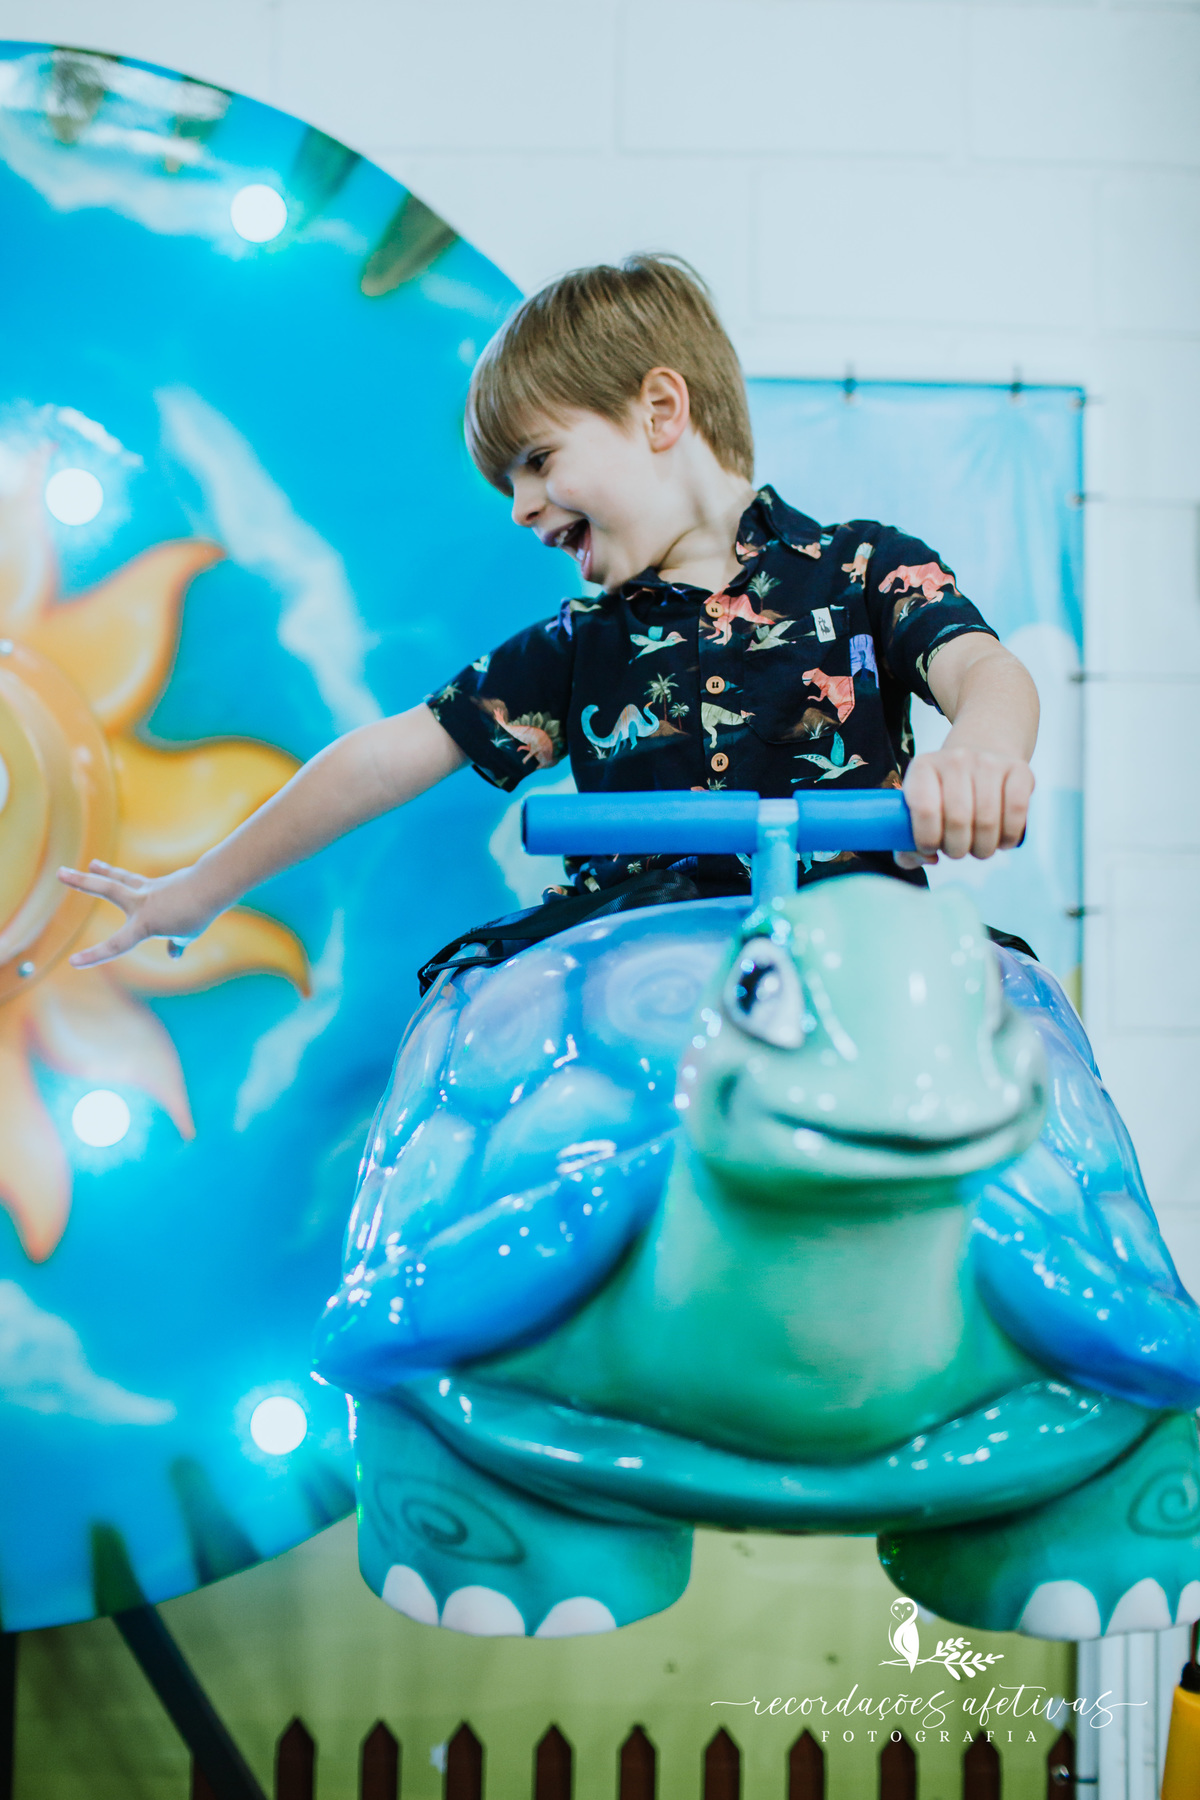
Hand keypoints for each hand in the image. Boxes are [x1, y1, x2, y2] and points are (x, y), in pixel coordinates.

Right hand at [57, 861, 219, 968]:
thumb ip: (176, 944)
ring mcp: (148, 889)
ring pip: (119, 878)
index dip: (94, 955)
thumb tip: (174, 953)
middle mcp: (141, 902)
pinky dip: (136, 884)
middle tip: (60, 872)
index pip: (116, 945)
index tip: (73, 962)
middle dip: (82, 881)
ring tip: (91, 864)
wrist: (212, 886)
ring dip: (103, 871)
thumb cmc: (199, 914)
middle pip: (107, 888)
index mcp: (145, 923)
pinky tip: (145, 888)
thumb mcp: (187, 935)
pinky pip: (139, 882)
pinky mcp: (158, 882)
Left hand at [897, 746, 1033, 868]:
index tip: (931, 848)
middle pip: (958, 820)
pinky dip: (1009, 836)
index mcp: (923, 767)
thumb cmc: (943, 796)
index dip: (927, 840)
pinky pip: (1017, 812)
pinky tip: (1001, 840)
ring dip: (983, 848)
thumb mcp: (916, 810)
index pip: (925, 810)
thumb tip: (927, 857)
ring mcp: (989, 762)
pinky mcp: (1019, 769)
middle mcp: (955, 759)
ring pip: (987, 821)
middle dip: (957, 849)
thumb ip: (906, 843)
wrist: (980, 757)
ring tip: (978, 847)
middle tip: (957, 851)